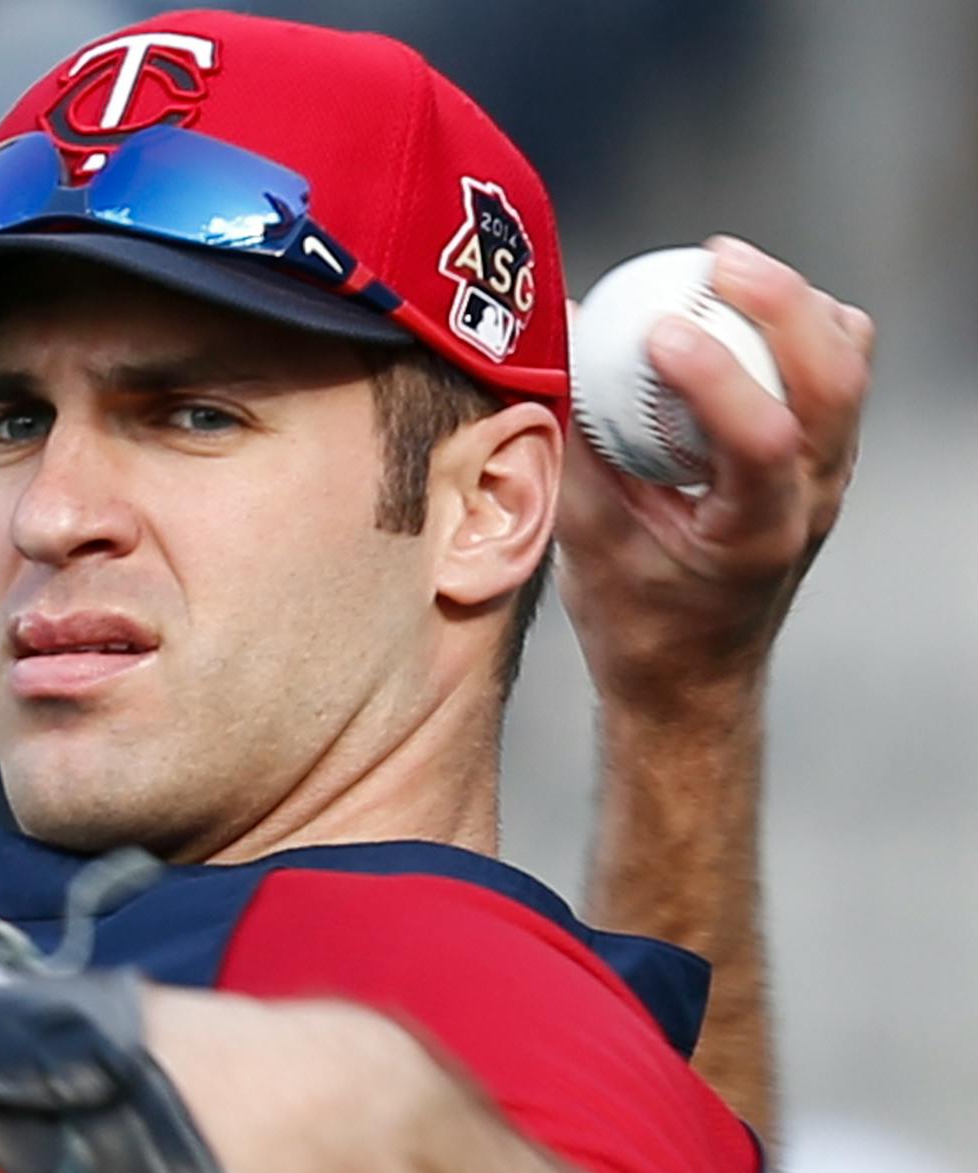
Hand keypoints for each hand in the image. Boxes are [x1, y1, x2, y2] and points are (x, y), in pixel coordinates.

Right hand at [557, 236, 873, 715]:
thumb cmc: (634, 619)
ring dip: (798, 306)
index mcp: (755, 538)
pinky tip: (740, 309)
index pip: (760, 440)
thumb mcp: (588, 539)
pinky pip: (838, 369)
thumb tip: (558, 347)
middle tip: (712, 261)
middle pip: (834, 381)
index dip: (713, 374)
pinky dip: (799, 325)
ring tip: (728, 272)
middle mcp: (812, 503)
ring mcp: (831, 479)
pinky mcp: (826, 458)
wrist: (689, 674)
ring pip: (850, 365)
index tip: (653, 330)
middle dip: (780, 304)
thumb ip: (579, 442)